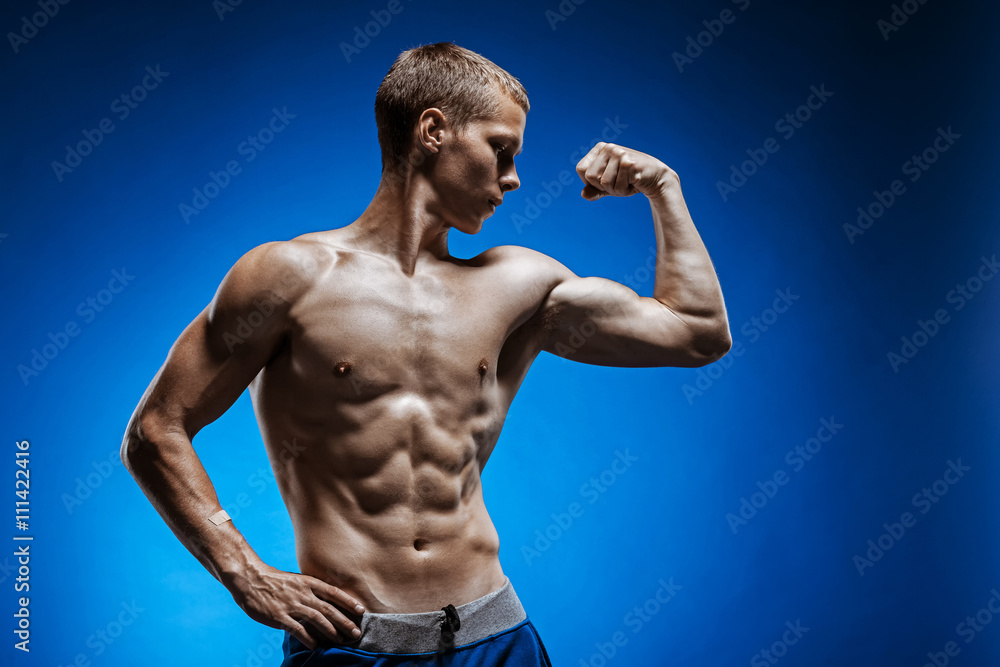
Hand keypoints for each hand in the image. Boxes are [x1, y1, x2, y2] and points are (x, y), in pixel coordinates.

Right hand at [227, 563, 365, 649]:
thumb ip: (311, 589)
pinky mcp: (279, 617)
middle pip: (329, 609)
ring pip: (317, 619)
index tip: (361, 611)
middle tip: (356, 633)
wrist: (251, 579)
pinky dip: (308, 638)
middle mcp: (303, 593)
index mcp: (308, 582)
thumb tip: (327, 601)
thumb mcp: (297, 580)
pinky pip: (297, 630)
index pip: (333, 592)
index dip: (348, 602)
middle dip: (345, 621)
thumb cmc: (275, 581)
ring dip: (331, 631)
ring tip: (340, 640)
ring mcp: (291, 605)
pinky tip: (316, 646)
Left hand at [575, 143, 674, 199]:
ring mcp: (618, 153)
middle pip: (590, 176)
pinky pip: (617, 186)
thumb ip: (594, 190)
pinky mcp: (628, 162)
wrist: (656, 178)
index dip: (591, 181)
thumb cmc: (629, 181)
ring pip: (603, 183)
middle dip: (603, 187)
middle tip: (619, 182)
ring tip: (627, 182)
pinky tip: (634, 183)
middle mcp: (608, 147)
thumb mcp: (608, 186)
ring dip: (616, 190)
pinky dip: (625, 191)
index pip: (580, 169)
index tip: (606, 179)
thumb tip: (584, 194)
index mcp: (599, 148)